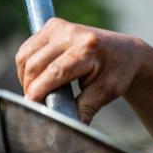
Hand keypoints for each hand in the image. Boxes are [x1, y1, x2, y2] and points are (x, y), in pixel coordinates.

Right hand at [15, 18, 146, 123]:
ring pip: (25, 56)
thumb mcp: (108, 92)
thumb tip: (69, 126)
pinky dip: (28, 66)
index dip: (39, 90)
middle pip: (35, 64)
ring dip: (26, 77)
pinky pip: (27, 49)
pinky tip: (40, 77)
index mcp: (88, 48)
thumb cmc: (118, 72)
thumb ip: (86, 108)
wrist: (126, 51)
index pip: (55, 71)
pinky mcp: (52, 25)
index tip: (32, 106)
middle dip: (30, 87)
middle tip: (37, 104)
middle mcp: (71, 33)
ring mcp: (59, 26)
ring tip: (39, 91)